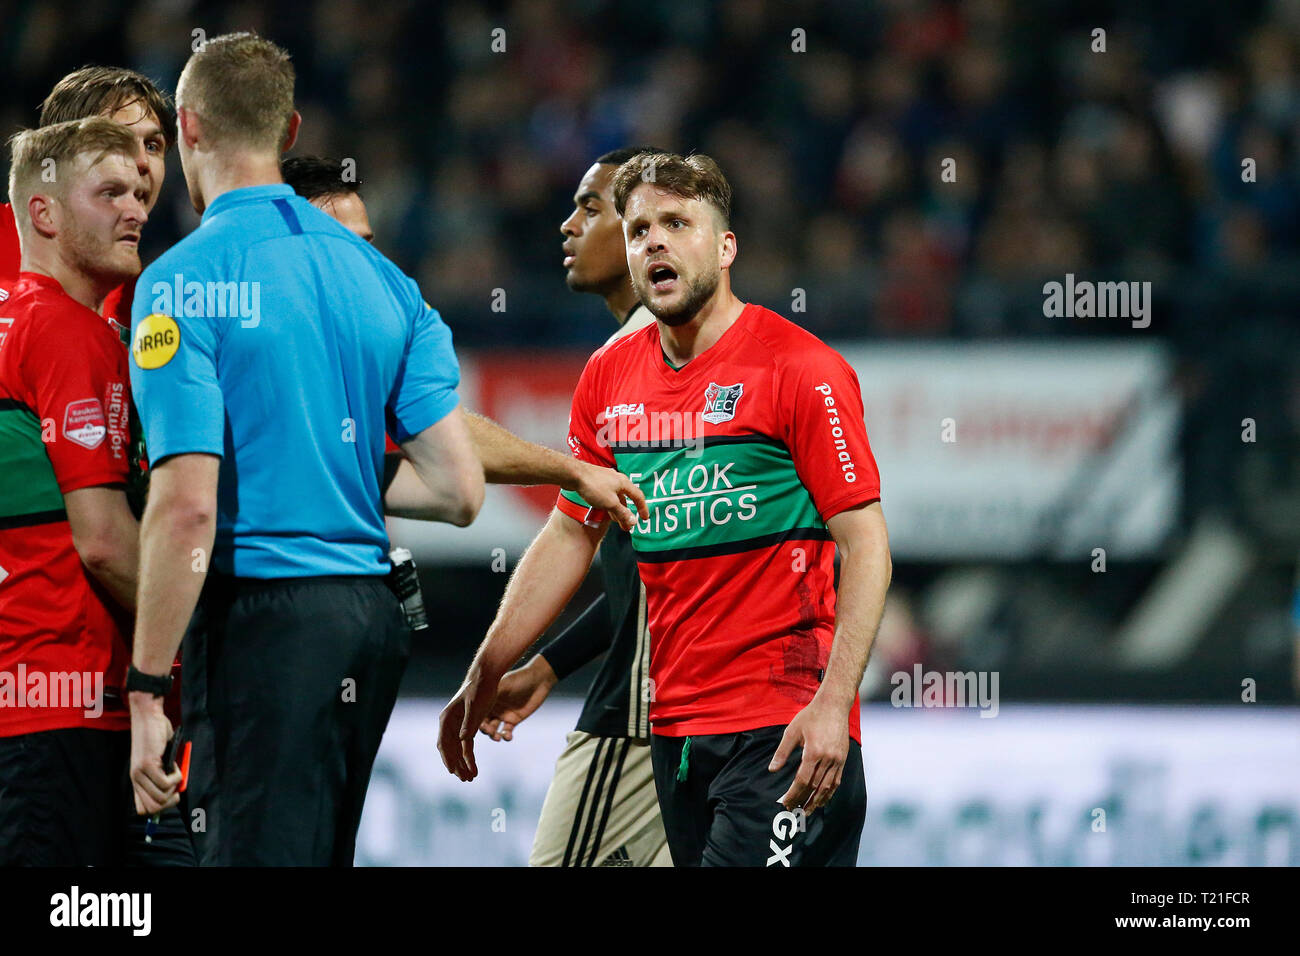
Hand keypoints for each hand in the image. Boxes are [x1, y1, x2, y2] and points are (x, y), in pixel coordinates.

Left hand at [128, 693, 181, 815]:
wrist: (149, 717)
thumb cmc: (158, 736)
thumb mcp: (160, 760)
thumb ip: (163, 776)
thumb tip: (175, 794)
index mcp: (137, 781)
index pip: (143, 810)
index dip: (160, 808)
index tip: (171, 795)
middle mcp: (136, 780)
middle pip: (153, 809)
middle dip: (170, 802)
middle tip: (176, 787)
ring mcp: (140, 774)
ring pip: (160, 798)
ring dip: (174, 787)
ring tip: (176, 772)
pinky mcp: (148, 765)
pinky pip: (166, 783)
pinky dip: (177, 777)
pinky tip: (175, 765)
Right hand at [438, 664, 501, 780]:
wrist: (487, 677)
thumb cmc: (479, 688)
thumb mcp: (475, 705)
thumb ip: (469, 722)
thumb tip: (462, 741)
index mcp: (447, 718)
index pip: (444, 742)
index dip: (448, 757)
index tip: (452, 771)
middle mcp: (450, 724)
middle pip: (450, 749)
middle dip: (457, 765)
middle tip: (465, 779)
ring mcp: (459, 726)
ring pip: (458, 750)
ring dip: (463, 764)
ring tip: (470, 778)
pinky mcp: (469, 726)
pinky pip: (467, 746)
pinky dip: (469, 757)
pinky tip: (473, 767)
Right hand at [480, 655, 557, 740]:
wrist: (537, 680)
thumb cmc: (518, 679)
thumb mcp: (502, 685)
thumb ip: (488, 695)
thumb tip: (473, 703)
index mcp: (487, 699)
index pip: (477, 713)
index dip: (475, 720)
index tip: (476, 725)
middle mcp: (493, 708)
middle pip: (484, 723)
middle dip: (485, 730)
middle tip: (489, 732)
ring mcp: (503, 715)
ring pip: (494, 730)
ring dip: (494, 735)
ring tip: (497, 737)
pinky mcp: (514, 720)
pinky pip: (507, 732)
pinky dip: (506, 736)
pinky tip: (507, 736)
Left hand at [572, 462, 647, 531]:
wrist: (574, 475)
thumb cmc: (593, 486)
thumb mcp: (610, 503)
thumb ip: (622, 513)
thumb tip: (634, 521)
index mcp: (624, 483)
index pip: (638, 496)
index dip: (643, 508)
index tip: (644, 518)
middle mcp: (617, 480)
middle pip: (626, 498)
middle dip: (627, 514)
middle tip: (627, 526)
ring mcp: (606, 480)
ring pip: (616, 497)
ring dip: (618, 510)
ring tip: (616, 522)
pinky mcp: (597, 482)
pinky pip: (608, 495)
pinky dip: (610, 505)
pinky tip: (606, 511)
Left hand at [768, 695, 850, 814]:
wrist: (834, 705)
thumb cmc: (811, 716)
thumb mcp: (792, 731)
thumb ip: (782, 752)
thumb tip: (772, 770)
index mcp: (813, 752)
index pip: (802, 780)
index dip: (793, 794)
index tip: (786, 802)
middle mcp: (828, 758)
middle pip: (814, 786)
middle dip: (803, 800)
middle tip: (793, 809)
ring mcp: (837, 759)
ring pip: (828, 787)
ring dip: (817, 801)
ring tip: (808, 811)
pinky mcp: (843, 759)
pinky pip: (837, 780)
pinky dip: (829, 792)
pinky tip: (822, 799)